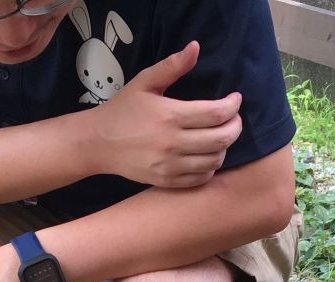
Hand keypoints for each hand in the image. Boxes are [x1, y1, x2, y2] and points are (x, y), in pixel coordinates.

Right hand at [89, 42, 241, 188]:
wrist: (99, 143)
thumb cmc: (123, 109)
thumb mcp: (145, 82)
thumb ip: (172, 66)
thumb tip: (195, 47)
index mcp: (170, 115)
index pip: (216, 113)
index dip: (232, 106)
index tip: (235, 99)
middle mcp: (173, 143)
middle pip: (222, 139)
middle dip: (235, 126)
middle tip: (234, 118)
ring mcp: (170, 165)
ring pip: (215, 160)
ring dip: (224, 147)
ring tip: (220, 135)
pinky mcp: (167, 180)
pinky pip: (201, 178)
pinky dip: (211, 166)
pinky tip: (207, 154)